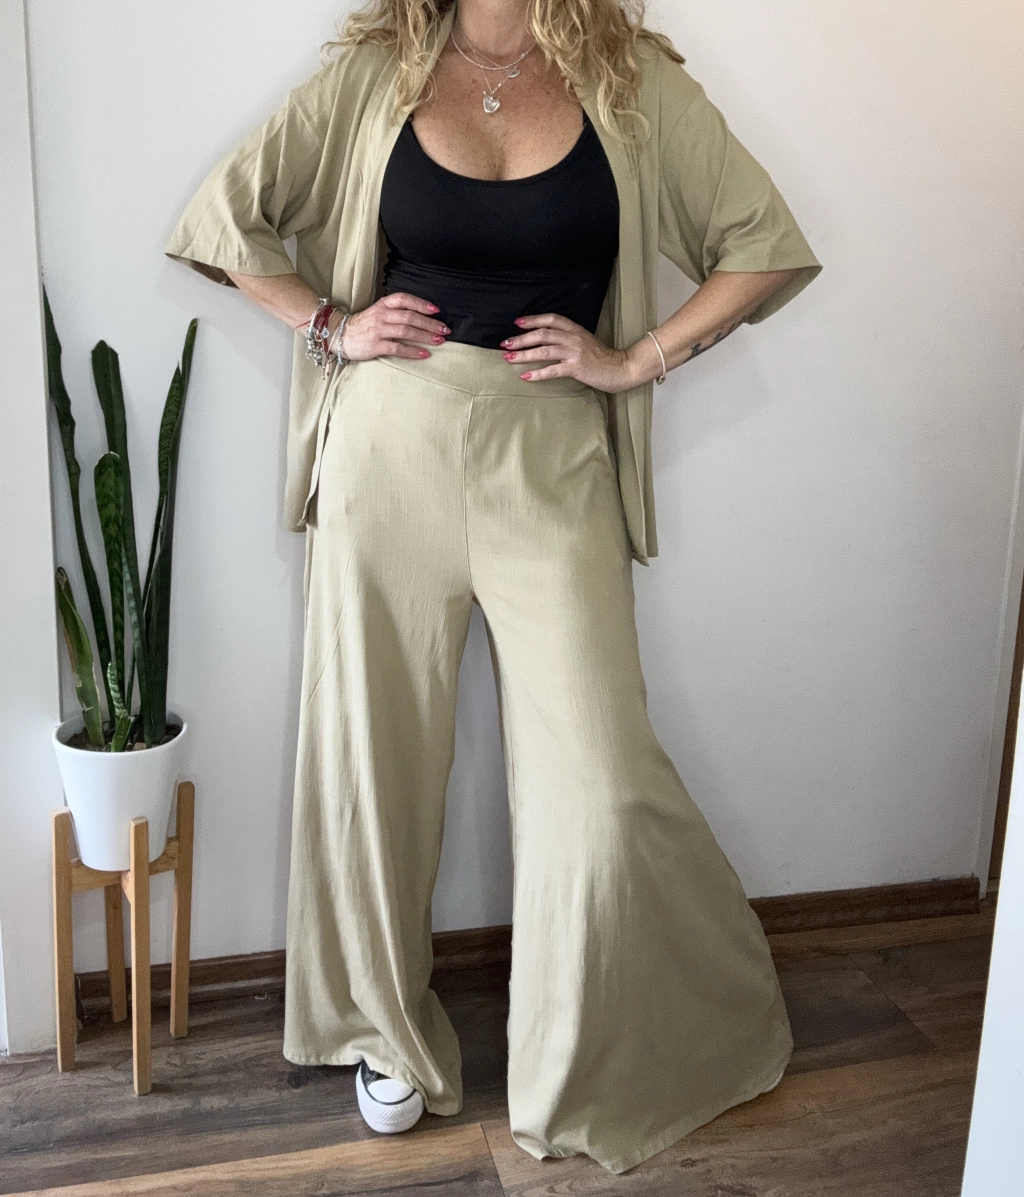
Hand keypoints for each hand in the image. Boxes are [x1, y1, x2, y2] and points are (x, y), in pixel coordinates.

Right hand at [329, 293, 448, 361]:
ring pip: (406, 331)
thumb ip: (396, 311)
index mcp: (383, 304)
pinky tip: (424, 354)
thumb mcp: (379, 311)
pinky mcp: (375, 345)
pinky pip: (397, 348)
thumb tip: (421, 316)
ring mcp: (378, 330)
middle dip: (430, 323)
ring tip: (439, 341)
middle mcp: (382, 315)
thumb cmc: (364, 325)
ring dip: (425, 336)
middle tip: (445, 330)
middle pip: (410, 317)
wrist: (340, 335)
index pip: (405, 300)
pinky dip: (412, 351)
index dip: (421, 304)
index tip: (436, 310)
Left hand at [499, 313, 635, 390]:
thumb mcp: (585, 341)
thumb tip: (547, 340)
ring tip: (509, 358)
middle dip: (521, 338)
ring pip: (544, 350)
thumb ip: (568, 338)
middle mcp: (573, 338)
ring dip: (524, 354)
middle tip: (505, 343)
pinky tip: (525, 376)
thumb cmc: (602, 357)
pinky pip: (552, 370)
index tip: (517, 323)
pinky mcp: (576, 368)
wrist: (620, 368)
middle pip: (542, 334)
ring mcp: (574, 352)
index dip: (532, 320)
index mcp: (575, 329)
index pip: (550, 319)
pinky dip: (537, 374)